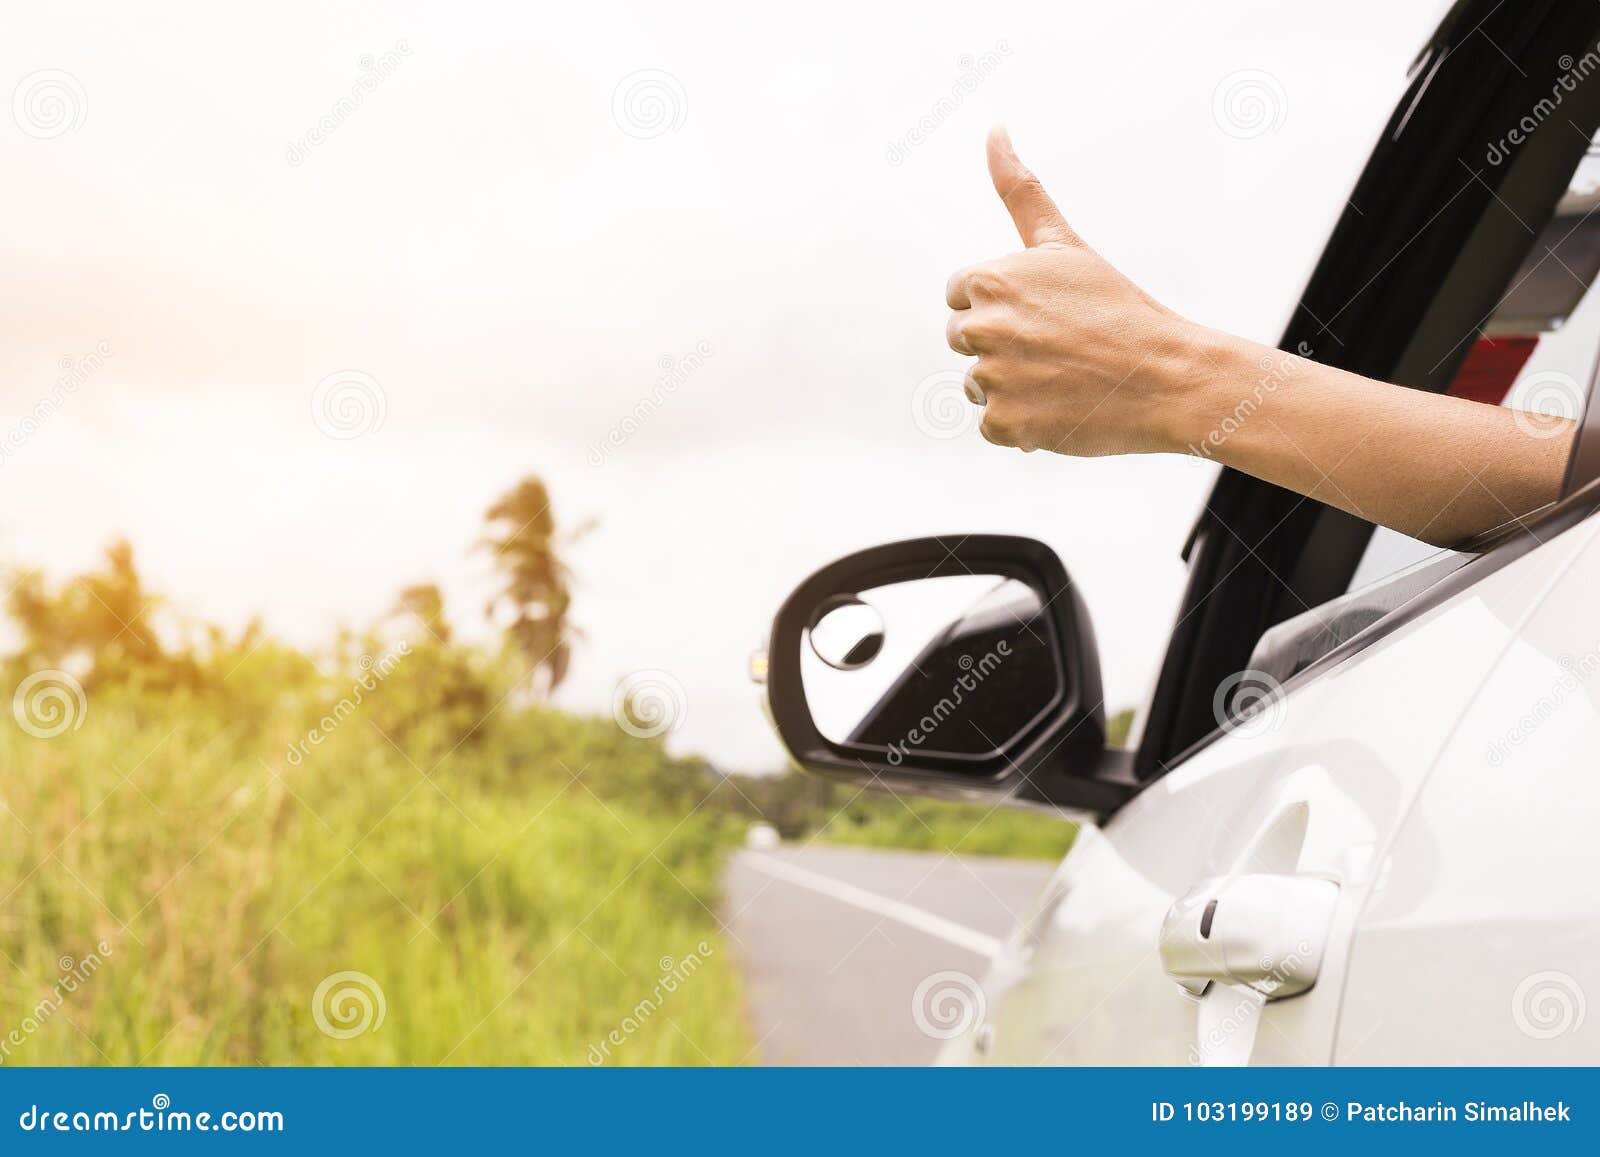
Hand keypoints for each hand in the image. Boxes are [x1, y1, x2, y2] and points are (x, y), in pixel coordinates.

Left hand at [945, 127, 1199, 454]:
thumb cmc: (1118, 307)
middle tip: (1055, 346)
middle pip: (962, 339)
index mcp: (990, 280)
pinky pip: (992, 426)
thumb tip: (993, 131)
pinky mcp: (1006, 425)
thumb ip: (1020, 191)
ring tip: (1062, 378)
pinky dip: (1021, 425)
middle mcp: (983, 328)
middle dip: (1000, 344)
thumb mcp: (1065, 243)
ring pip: (977, 384)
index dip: (1000, 304)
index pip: (960, 294)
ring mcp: (993, 379)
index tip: (1041, 310)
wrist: (1167, 377)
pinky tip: (1060, 409)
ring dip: (1011, 386)